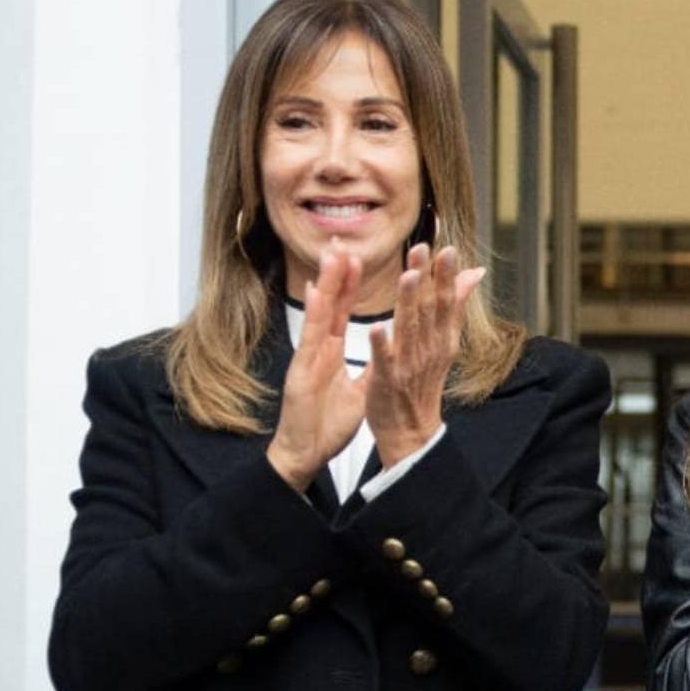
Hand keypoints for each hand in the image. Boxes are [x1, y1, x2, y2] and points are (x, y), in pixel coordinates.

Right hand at [266, 244, 369, 491]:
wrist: (306, 452)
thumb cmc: (327, 421)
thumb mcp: (359, 389)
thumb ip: (371, 364)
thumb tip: (386, 346)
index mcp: (331, 349)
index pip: (343, 309)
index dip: (350, 282)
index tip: (360, 254)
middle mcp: (319, 347)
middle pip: (330, 302)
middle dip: (336, 270)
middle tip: (343, 238)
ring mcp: (309, 357)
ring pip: (320, 312)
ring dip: (327, 282)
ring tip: (334, 252)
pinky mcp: (302, 372)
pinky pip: (311, 340)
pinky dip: (314, 316)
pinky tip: (315, 293)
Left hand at [367, 244, 483, 467]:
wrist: (411, 431)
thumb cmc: (423, 383)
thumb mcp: (444, 341)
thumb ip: (455, 305)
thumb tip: (476, 272)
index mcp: (442, 338)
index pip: (447, 301)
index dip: (446, 275)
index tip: (446, 247)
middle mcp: (429, 348)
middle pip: (430, 309)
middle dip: (429, 278)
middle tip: (424, 249)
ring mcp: (410, 364)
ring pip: (410, 328)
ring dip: (410, 301)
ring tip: (409, 275)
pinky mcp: (388, 380)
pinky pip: (385, 360)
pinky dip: (383, 344)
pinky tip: (378, 326)